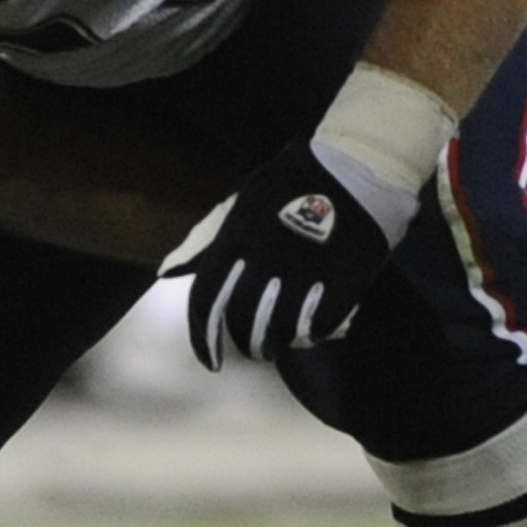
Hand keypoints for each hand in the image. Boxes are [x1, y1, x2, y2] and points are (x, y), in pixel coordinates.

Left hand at [161, 135, 410, 366]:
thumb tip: (167, 272)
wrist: (359, 165)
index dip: (204, 338)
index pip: (207, 300)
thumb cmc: (294, 181)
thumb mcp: (242, 201)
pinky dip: (309, 335)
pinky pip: (318, 325)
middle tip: (253, 347)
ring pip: (281, 331)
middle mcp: (267, 260)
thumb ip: (205, 240)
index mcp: (237, 238)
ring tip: (279, 343)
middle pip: (243, 322)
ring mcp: (305, 273)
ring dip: (276, 344)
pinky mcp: (341, 282)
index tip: (211, 360)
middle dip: (245, 343)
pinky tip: (308, 330)